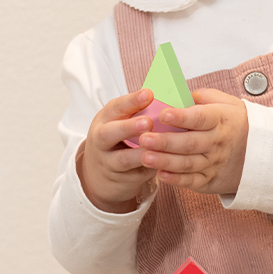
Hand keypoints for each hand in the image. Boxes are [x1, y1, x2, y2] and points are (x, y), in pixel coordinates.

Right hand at [79, 89, 158, 212]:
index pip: (116, 107)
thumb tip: (173, 97)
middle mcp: (102, 140)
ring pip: (123, 159)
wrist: (99, 174)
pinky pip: (137, 175)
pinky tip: (165, 165)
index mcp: (105, 119)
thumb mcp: (119, 122)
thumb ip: (138, 111)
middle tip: (148, 122)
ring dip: (140, 153)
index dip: (131, 101)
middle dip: (129, 127)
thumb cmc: (118, 139)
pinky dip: (151, 169)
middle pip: (109, 133)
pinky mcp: (121, 180)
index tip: (149, 94)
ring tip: (156, 147)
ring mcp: (109, 162)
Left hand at [137, 88, 247, 194]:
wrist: (260, 152)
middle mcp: (217, 142)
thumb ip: (201, 97)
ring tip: (145, 157)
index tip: (163, 114)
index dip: (182, 117)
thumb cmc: (235, 122)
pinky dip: (176, 180)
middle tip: (144, 138)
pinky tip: (160, 175)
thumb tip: (176, 94)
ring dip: (165, 161)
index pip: (200, 118)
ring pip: (188, 164)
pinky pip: (192, 181)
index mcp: (220, 120)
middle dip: (165, 142)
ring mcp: (214, 163)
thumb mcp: (225, 102)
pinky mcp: (210, 179)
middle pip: (190, 143)